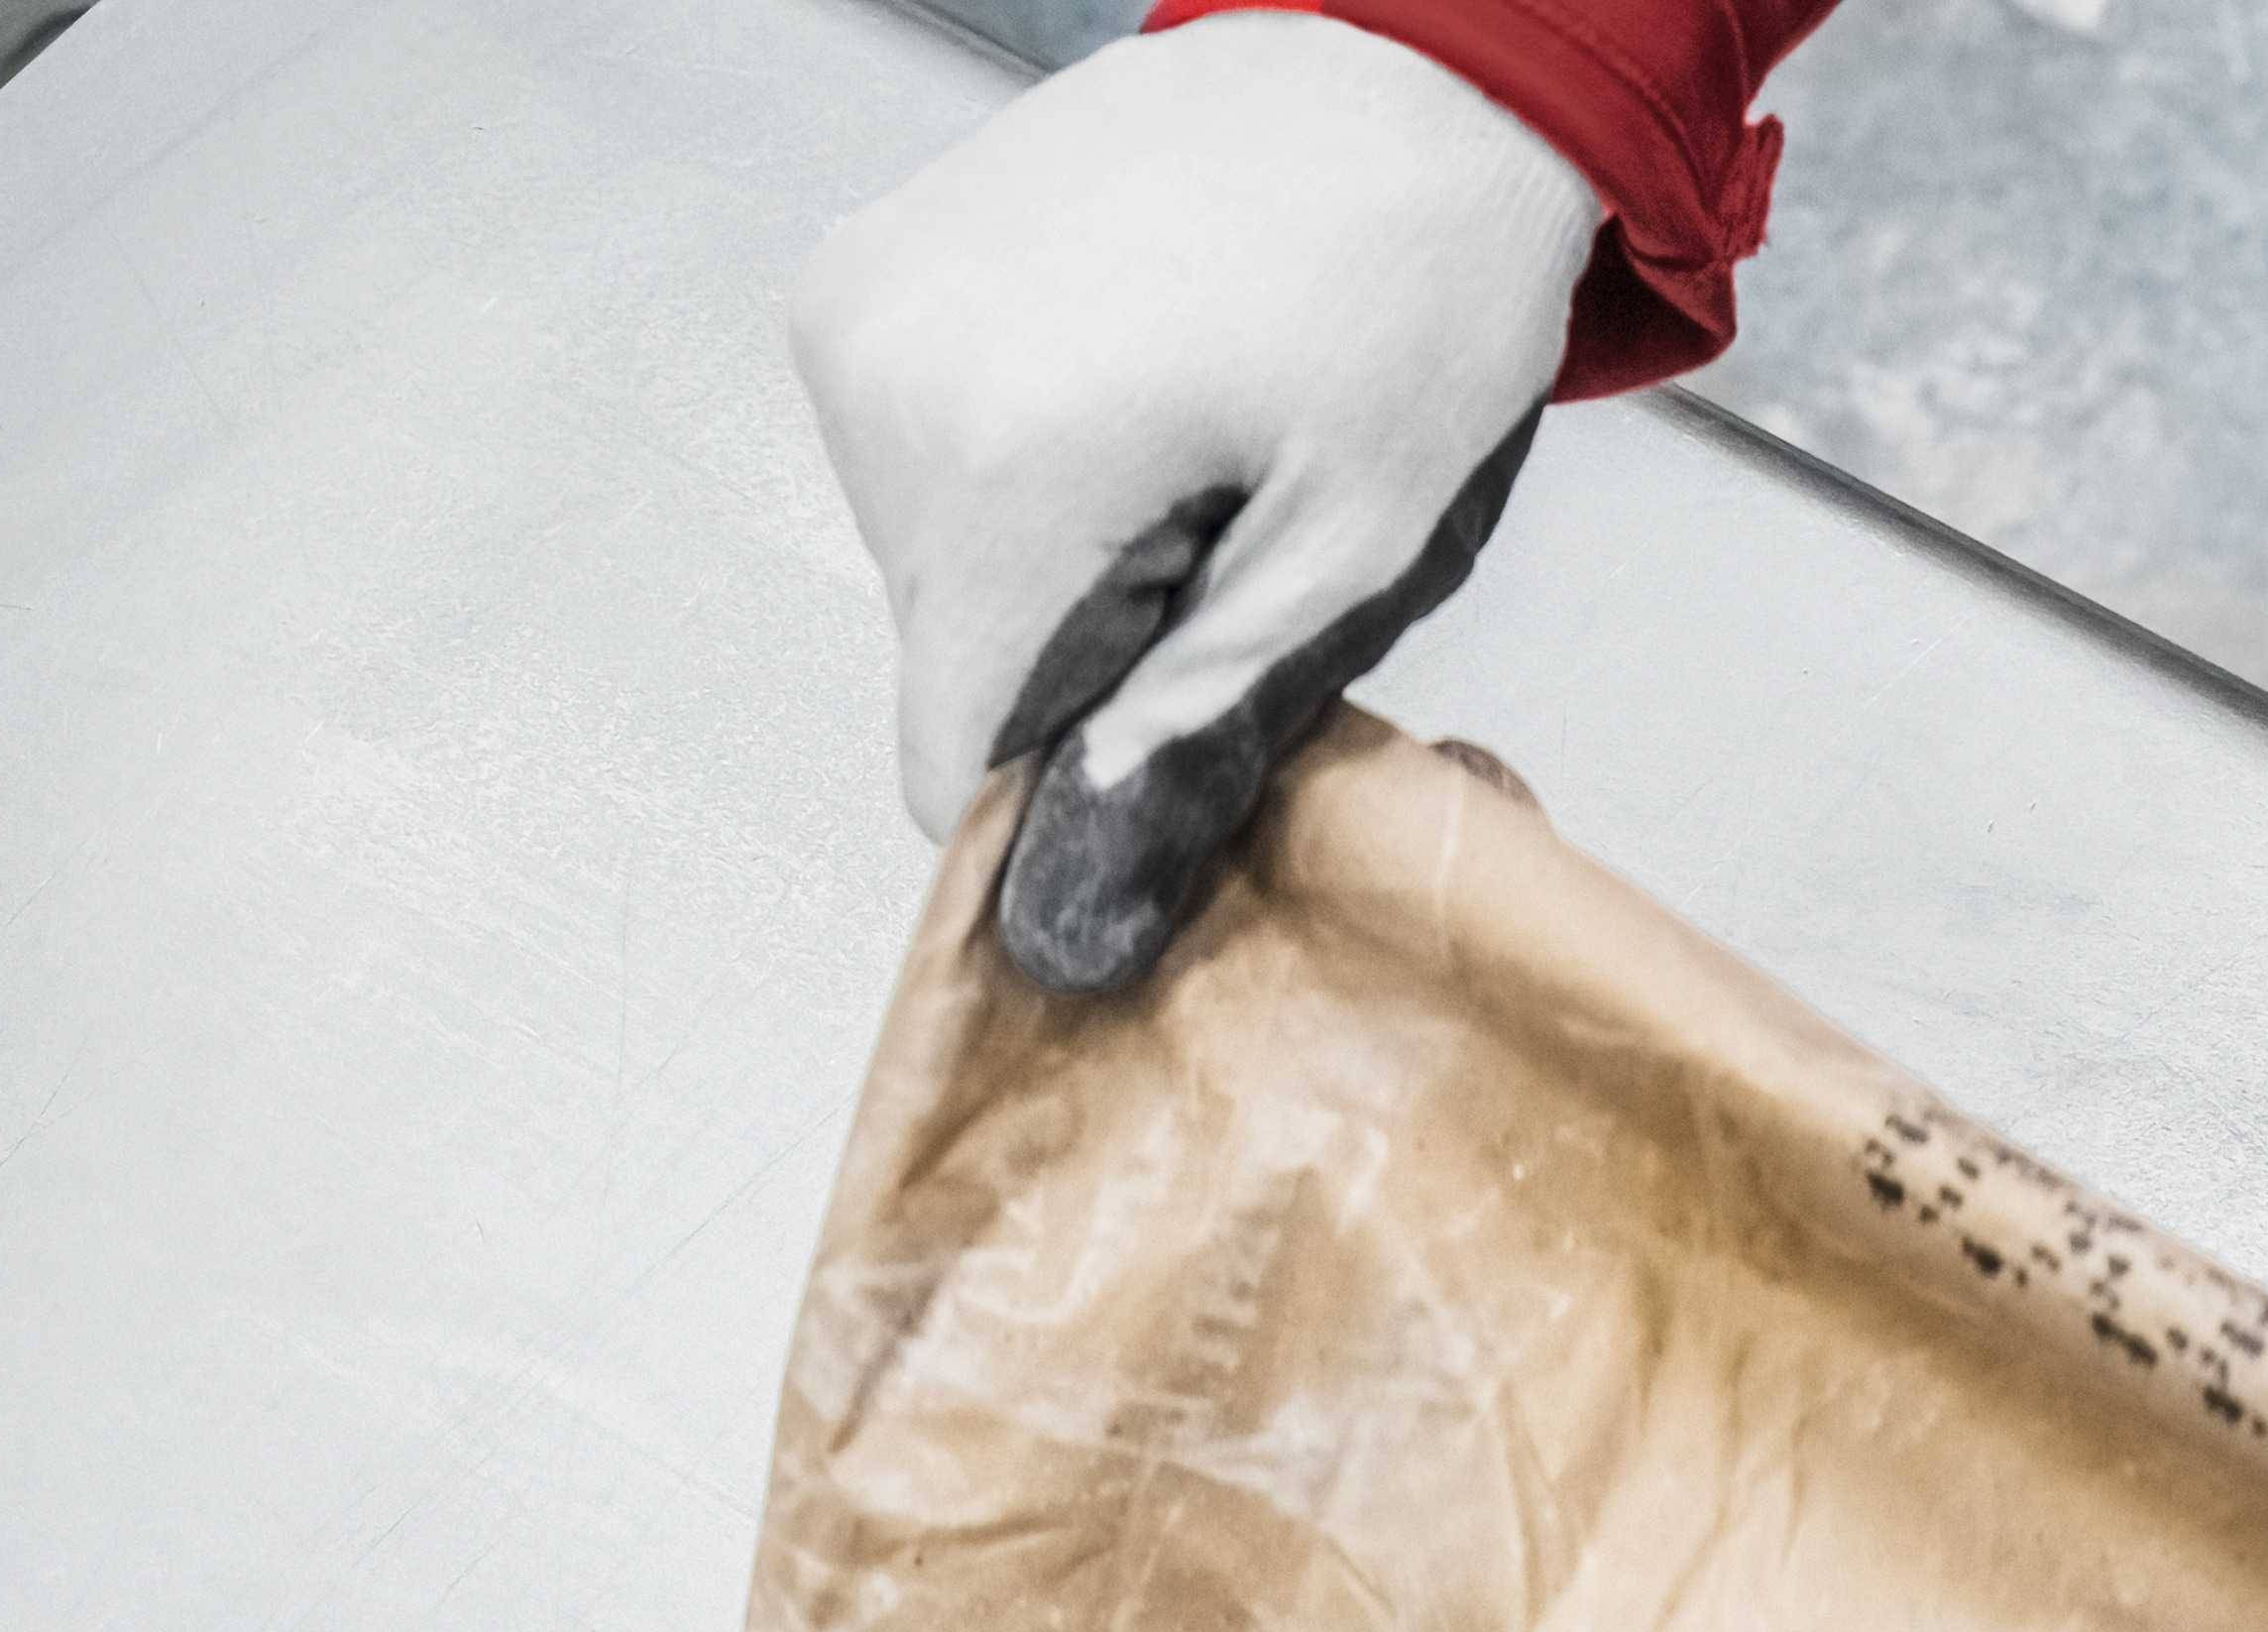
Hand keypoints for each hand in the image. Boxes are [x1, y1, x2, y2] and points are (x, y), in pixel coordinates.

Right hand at [790, 16, 1596, 842]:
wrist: (1398, 67)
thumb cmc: (1412, 277)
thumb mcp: (1352, 547)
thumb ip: (1195, 730)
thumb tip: (1076, 911)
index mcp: (1000, 468)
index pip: (955, 764)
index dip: (1075, 786)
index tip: (1184, 707)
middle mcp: (885, 385)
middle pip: (950, 664)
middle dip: (1088, 648)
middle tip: (1223, 521)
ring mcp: (857, 315)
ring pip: (932, 570)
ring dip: (1057, 557)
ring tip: (1183, 436)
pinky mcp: (855, 278)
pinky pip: (912, 466)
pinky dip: (1014, 467)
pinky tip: (1122, 384)